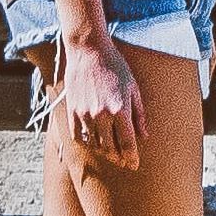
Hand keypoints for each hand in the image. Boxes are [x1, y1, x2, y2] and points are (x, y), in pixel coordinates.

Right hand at [55, 35, 142, 169]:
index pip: (127, 144)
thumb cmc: (115, 66)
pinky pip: (78, 136)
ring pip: (94, 144)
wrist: (88, 50)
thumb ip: (139, 114)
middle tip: (123, 161)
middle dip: (118, 158)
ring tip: (110, 151)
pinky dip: (86, 142)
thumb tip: (144, 136)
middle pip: (110, 149)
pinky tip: (93, 141)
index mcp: (120, 109)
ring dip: (103, 151)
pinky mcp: (72, 110)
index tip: (134, 165)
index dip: (131, 158)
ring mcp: (84, 114)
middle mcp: (101, 115)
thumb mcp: (133, 88)